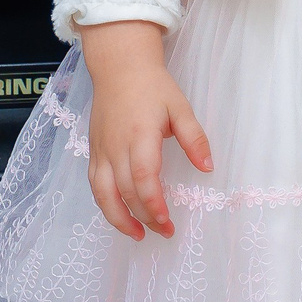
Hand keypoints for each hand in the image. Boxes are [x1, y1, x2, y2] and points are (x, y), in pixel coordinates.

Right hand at [77, 19, 211, 240]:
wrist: (120, 67)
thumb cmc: (153, 86)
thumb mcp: (180, 108)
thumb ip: (195, 139)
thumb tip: (208, 168)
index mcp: (140, 135)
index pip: (144, 178)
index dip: (154, 204)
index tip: (167, 221)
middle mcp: (116, 147)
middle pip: (126, 192)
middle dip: (145, 217)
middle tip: (165, 231)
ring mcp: (101, 150)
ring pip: (103, 194)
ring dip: (119, 219)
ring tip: (138, 235)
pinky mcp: (93, 151)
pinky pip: (95, 185)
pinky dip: (106, 204)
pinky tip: (120, 214)